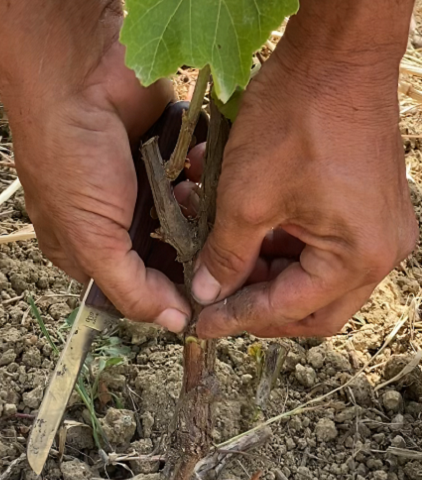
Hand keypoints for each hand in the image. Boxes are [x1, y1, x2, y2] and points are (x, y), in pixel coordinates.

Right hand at [6, 40, 191, 331]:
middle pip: (163, 259)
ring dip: (195, 221)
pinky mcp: (165, 162)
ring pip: (183, 224)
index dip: (163, 298)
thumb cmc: (72, 162)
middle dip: (185, 258)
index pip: (132, 291)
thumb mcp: (91, 239)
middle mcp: (114, 223)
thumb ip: (131, 289)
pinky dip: (199, 187)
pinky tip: (196, 180)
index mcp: (85, 248)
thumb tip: (174, 324)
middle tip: (211, 259)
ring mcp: (141, 191)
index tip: (198, 300)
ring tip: (194, 208)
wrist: (80, 76)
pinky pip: (193, 186)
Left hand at [192, 33, 417, 338]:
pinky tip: (239, 230)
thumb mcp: (246, 198)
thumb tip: (208, 293)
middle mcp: (376, 251)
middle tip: (218, 303)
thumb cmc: (295, 121)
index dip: (240, 319)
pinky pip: (315, 244)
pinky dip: (275, 244)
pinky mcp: (359, 207)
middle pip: (309, 305)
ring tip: (219, 260)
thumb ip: (226, 255)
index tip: (204, 324)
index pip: (290, 309)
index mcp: (357, 256)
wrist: (333, 55)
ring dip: (262, 272)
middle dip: (259, 306)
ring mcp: (372, 228)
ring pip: (309, 276)